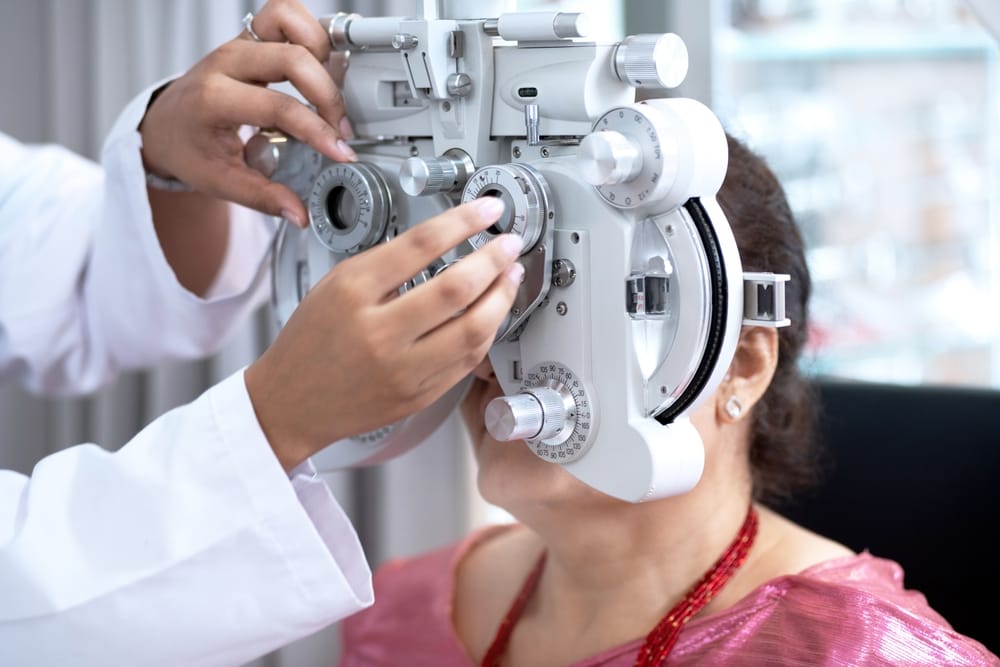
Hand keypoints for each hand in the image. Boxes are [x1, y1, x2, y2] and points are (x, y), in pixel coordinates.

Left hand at [139, 0, 350, 225]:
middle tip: (338, 128)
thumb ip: (262, 197)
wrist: (167, 124)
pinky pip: (285, 13)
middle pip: (293, 58)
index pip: (278, 106)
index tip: (341, 152)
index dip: (317, 131)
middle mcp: (226, 62)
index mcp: (213, 98)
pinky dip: (309, 31)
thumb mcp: (219, 181)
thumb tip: (299, 213)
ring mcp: (239, 42)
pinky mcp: (251, 35)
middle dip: (327, 95)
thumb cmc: (189, 148)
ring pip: (288, 18)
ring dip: (319, 51)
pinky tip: (318, 64)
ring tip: (327, 89)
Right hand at [245, 199, 524, 470]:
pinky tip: (492, 314)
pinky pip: (467, 361)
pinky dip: (487, 332)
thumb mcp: (336, 283)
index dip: (464, 221)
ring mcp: (401, 369)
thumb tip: (448, 240)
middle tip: (509, 244)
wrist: (293, 402)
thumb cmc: (312, 340)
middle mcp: (378, 331)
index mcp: (353, 292)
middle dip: (494, 259)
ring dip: (502, 298)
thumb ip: (388, 263)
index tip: (487, 210)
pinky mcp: (418, 395)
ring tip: (510, 277)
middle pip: (456, 288)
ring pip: (473, 329)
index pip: (421, 244)